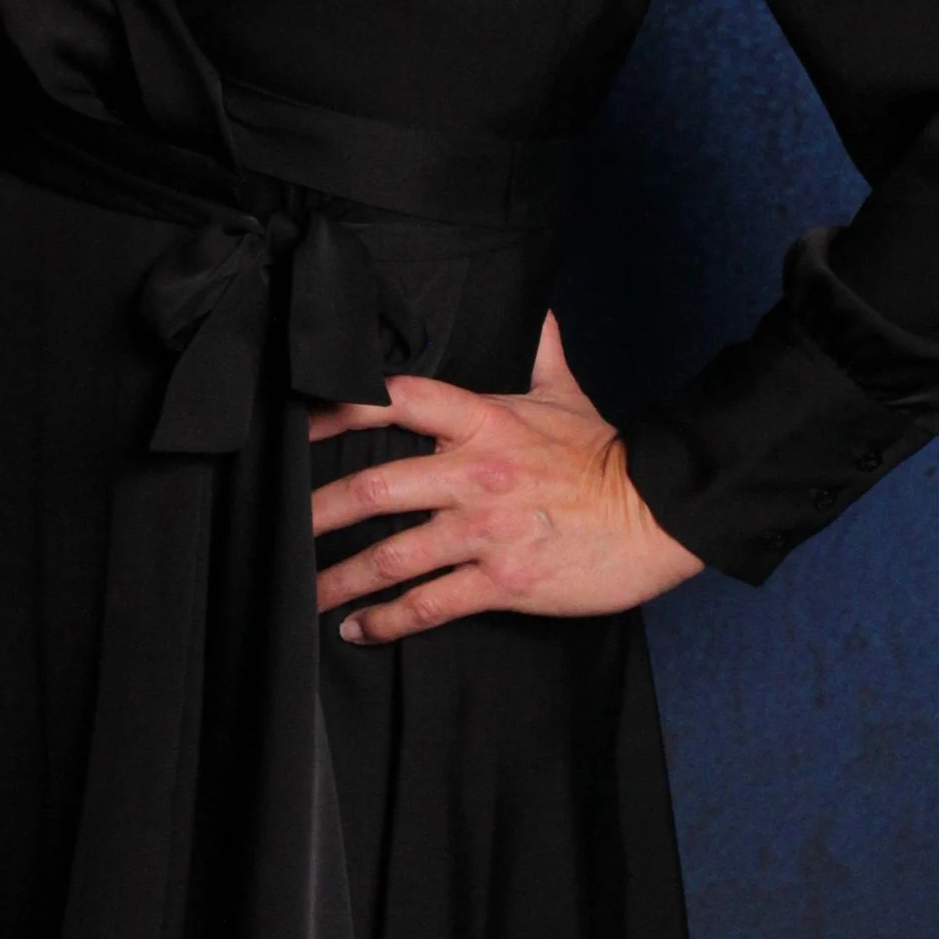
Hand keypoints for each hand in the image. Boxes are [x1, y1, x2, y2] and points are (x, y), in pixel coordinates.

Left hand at [309, 314, 700, 637]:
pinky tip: (357, 628)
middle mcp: (475, 475)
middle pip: (376, 486)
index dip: (341, 408)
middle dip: (319, 510)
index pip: (398, 401)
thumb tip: (537, 311)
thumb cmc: (607, 456)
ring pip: (392, 555)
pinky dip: (387, 619)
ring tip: (301, 590)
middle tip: (279, 525)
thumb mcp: (568, 395)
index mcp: (485, 422)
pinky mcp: (503, 580)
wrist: (659, 515)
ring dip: (339, 577)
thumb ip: (541, 352)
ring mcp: (486, 532)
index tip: (297, 424)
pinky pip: (430, 603)